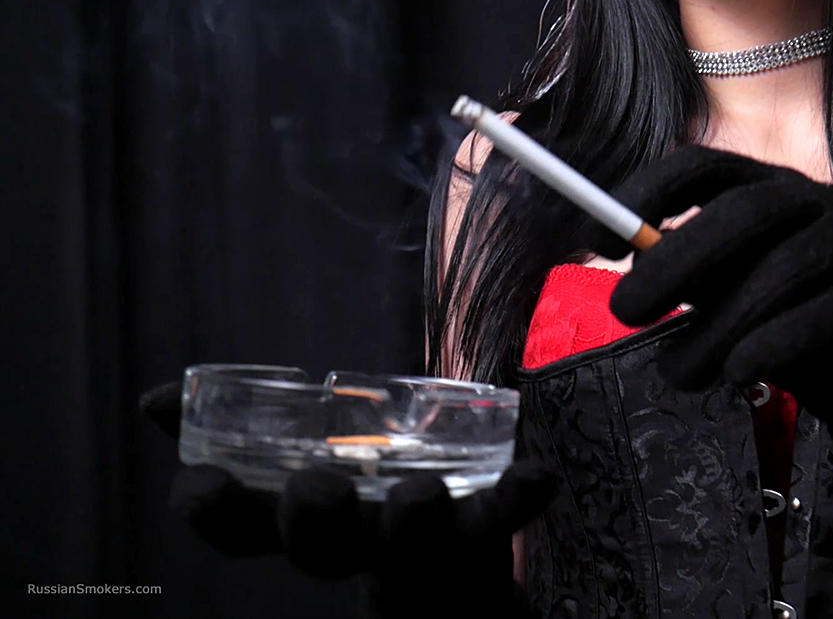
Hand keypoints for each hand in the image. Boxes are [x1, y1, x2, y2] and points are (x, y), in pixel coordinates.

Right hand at [140, 382, 555, 617]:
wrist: (448, 569)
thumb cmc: (361, 499)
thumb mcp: (296, 461)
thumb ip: (238, 428)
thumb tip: (157, 402)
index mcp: (301, 524)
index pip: (242, 532)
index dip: (215, 512)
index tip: (199, 484)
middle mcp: (354, 543)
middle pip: (323, 549)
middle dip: (315, 518)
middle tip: (318, 485)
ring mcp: (419, 546)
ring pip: (409, 547)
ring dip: (410, 522)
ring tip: (418, 494)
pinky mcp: (479, 538)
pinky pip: (499, 519)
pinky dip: (516, 497)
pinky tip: (537, 476)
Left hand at [589, 145, 832, 616]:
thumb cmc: (794, 341)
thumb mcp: (732, 305)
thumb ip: (694, 281)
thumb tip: (636, 265)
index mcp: (773, 192)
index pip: (705, 166)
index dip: (647, 192)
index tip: (601, 241)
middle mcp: (824, 201)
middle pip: (745, 210)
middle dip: (675, 260)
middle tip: (625, 311)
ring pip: (784, 269)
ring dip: (718, 326)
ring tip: (679, 373)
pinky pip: (830, 313)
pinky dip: (776, 344)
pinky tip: (742, 373)